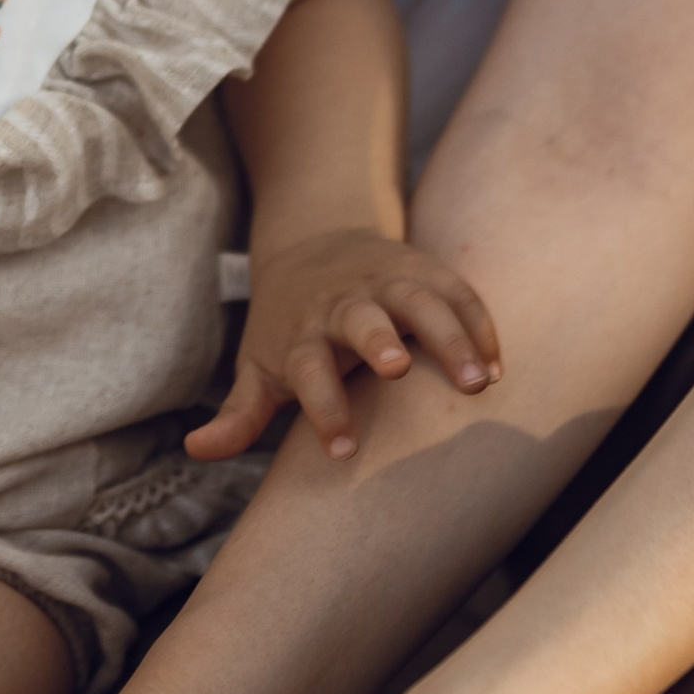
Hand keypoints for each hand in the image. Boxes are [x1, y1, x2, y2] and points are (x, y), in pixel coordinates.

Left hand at [188, 229, 500, 463]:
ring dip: (450, 335)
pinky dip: (479, 323)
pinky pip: (457, 290)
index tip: (341, 451)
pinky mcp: (423, 268)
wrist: (313, 243)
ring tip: (479, 381)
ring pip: (422, 299)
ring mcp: (387, 280)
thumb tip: (196, 450)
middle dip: (380, 339)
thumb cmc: (286, 325)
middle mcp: (344, 303)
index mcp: (302, 333)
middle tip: (399, 368)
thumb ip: (237, 414)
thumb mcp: (257, 366)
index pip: (308, 369)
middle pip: (362, 318)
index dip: (323, 407)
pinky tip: (497, 364)